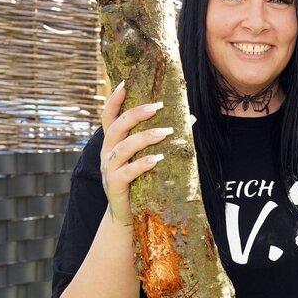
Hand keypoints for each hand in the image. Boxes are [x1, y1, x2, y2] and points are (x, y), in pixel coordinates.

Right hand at [100, 81, 171, 225]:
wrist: (127, 214)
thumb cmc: (140, 181)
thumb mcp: (147, 156)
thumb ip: (162, 137)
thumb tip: (190, 117)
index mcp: (113, 142)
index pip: (109, 116)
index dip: (115, 100)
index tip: (125, 82)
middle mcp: (107, 152)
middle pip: (116, 127)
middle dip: (136, 114)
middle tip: (158, 106)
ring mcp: (109, 169)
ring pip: (122, 148)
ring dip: (144, 138)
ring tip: (165, 132)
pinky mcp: (114, 185)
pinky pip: (127, 172)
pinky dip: (142, 164)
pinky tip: (157, 159)